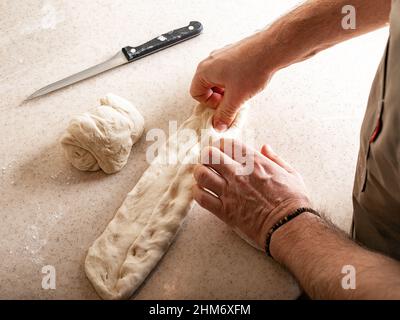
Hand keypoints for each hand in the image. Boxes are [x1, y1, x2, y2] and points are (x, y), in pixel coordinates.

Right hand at [190, 33, 275, 130]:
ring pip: (218, 80)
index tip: (221, 106)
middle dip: (218, 98)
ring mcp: (222, 56)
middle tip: (231, 101)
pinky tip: (247, 83)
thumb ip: (225, 114)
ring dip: (226, 90)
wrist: (272, 48)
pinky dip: (234, 81)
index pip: (196, 93)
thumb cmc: (253, 66)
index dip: (208, 104)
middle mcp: (211, 61)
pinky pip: (228, 72)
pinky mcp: (234, 55)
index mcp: (205, 70)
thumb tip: (219, 124)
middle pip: (206, 86)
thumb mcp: (236, 98)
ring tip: (240, 93)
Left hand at [192, 139, 310, 249]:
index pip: (227, 143)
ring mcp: (230, 192)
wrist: (290, 226)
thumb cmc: (294, 201)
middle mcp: (239, 174)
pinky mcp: (225, 211)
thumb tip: (265, 147)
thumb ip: (275, 158)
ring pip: (201, 174)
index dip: (221, 144)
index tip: (222, 150)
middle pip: (209, 154)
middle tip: (210, 162)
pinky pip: (201, 198)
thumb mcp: (291, 173)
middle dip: (207, 156)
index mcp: (255, 162)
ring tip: (204, 177)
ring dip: (200, 173)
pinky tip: (202, 192)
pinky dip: (198, 193)